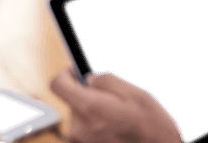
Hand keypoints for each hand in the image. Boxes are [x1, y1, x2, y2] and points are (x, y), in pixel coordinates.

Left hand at [50, 69, 181, 142]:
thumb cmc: (150, 125)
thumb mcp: (134, 93)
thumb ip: (106, 81)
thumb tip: (89, 78)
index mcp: (90, 108)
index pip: (58, 85)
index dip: (65, 74)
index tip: (74, 71)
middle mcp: (80, 127)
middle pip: (71, 99)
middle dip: (88, 94)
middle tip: (112, 99)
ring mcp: (81, 140)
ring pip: (79, 113)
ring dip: (94, 110)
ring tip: (117, 116)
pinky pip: (84, 127)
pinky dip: (95, 123)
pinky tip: (114, 127)